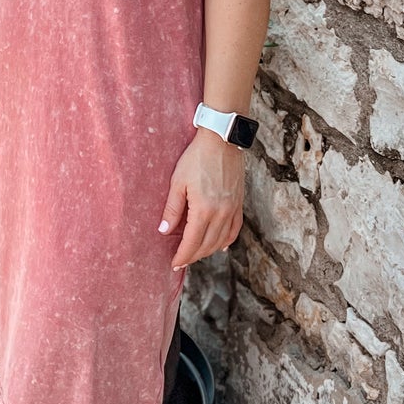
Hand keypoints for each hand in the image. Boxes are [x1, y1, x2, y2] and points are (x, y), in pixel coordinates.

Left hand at [157, 129, 244, 270]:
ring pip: (221, 240)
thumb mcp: (178, 182)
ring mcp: (233, 209)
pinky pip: (235, 229)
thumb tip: (164, 231)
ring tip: (195, 254)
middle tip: (181, 261)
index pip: (192, 242)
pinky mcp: (239, 203)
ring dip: (208, 251)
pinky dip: (227, 241)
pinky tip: (220, 246)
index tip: (174, 264)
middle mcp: (221, 213)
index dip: (182, 255)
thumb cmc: (196, 157)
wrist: (222, 139)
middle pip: (207, 245)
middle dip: (193, 256)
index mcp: (204, 209)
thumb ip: (172, 209)